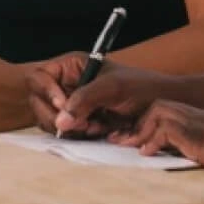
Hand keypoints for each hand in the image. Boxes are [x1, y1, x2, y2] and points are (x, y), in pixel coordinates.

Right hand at [51, 63, 178, 137]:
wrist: (165, 108)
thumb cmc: (142, 88)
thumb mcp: (113, 88)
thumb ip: (85, 100)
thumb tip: (61, 121)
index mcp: (71, 67)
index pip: (39, 77)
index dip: (46, 92)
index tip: (65, 106)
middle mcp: (67, 84)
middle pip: (38, 102)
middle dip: (57, 115)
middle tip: (82, 124)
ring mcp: (72, 105)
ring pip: (50, 120)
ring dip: (70, 128)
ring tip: (95, 126)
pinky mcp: (80, 123)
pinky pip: (66, 133)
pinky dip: (79, 136)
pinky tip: (99, 131)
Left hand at [110, 101, 203, 173]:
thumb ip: (197, 148)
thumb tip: (183, 159)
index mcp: (198, 118)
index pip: (164, 114)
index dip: (145, 125)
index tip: (128, 140)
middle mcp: (195, 116)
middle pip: (156, 108)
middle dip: (136, 124)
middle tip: (119, 140)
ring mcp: (196, 122)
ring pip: (157, 113)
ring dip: (140, 131)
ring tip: (128, 145)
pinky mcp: (197, 134)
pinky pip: (166, 130)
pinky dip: (153, 141)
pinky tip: (147, 153)